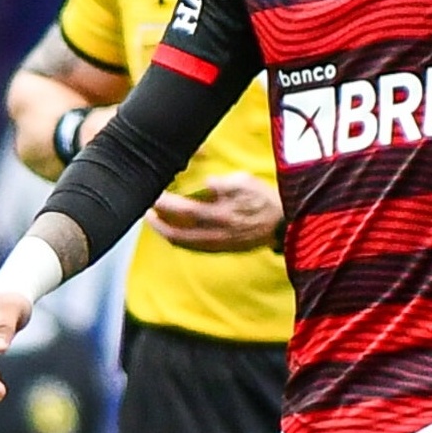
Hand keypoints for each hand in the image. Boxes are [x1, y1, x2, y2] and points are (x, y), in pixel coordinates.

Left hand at [148, 173, 282, 252]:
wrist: (284, 224)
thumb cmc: (265, 200)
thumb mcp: (247, 183)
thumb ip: (225, 183)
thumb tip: (207, 183)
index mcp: (219, 215)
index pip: (182, 210)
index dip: (164, 203)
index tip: (153, 194)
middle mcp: (215, 234)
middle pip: (176, 235)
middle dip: (158, 225)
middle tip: (147, 212)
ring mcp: (218, 245)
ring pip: (183, 244)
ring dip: (166, 234)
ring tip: (157, 222)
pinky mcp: (222, 249)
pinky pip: (194, 248)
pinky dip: (180, 240)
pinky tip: (177, 231)